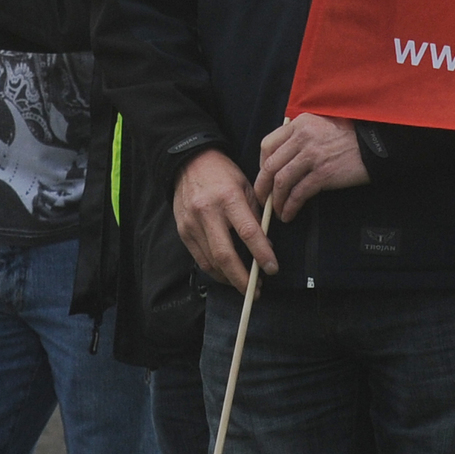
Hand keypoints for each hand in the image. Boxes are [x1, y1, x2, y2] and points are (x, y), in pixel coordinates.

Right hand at [174, 148, 277, 291]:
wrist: (189, 162)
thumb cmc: (223, 174)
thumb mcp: (246, 186)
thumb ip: (256, 216)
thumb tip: (266, 246)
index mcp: (228, 198)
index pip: (248, 232)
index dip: (262, 254)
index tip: (272, 269)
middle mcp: (208, 212)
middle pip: (226, 255)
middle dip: (242, 278)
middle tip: (256, 291)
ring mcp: (192, 224)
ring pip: (211, 262)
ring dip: (229, 278)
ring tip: (244, 284)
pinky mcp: (182, 231)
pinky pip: (200, 259)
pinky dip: (215, 271)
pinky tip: (227, 274)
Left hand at [252, 113, 371, 219]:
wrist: (375, 145)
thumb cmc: (348, 136)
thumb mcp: (320, 125)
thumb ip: (300, 136)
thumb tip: (280, 159)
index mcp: (300, 124)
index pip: (267, 144)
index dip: (261, 164)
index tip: (265, 177)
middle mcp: (303, 137)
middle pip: (270, 165)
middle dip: (262, 187)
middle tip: (262, 199)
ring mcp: (313, 156)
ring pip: (281, 181)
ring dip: (276, 200)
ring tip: (277, 210)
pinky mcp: (323, 174)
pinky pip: (298, 194)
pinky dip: (290, 207)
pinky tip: (289, 214)